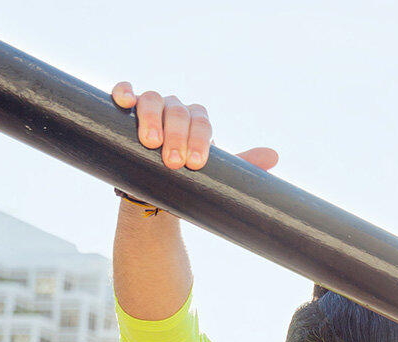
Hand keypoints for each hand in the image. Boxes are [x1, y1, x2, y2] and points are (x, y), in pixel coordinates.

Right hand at [110, 83, 278, 174]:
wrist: (155, 194)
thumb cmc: (186, 182)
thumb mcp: (213, 176)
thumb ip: (241, 166)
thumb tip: (273, 156)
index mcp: (198, 121)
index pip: (202, 122)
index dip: (200, 140)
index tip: (195, 164)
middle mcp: (175, 110)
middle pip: (178, 112)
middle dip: (177, 136)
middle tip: (174, 163)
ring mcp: (150, 109)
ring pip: (152, 100)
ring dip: (151, 118)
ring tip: (151, 142)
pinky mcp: (126, 113)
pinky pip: (125, 93)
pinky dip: (124, 92)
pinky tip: (124, 102)